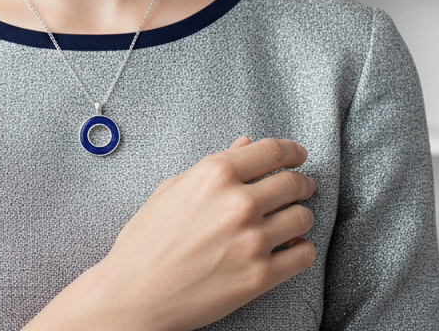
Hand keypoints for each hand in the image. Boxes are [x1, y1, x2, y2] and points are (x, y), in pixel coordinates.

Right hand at [91, 136, 315, 330]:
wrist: (136, 292)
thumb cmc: (147, 239)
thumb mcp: (173, 189)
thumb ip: (214, 165)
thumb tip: (245, 144)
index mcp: (215, 174)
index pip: (271, 151)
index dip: (292, 150)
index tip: (299, 155)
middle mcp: (238, 202)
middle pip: (292, 183)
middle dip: (302, 183)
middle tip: (302, 187)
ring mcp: (252, 240)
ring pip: (302, 218)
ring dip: (301, 215)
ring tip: (292, 219)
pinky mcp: (260, 276)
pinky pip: (302, 255)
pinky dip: (302, 249)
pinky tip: (290, 247)